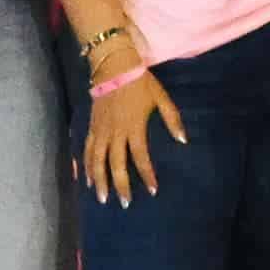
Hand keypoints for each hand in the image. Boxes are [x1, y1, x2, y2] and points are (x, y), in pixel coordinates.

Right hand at [78, 68, 186, 202]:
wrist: (113, 66)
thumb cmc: (141, 82)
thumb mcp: (161, 98)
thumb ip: (172, 119)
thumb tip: (183, 140)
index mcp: (134, 127)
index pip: (141, 157)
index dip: (147, 175)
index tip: (152, 190)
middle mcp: (115, 132)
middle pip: (116, 164)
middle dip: (121, 185)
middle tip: (125, 204)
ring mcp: (101, 130)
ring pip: (97, 161)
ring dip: (99, 181)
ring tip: (103, 198)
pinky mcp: (92, 126)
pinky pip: (87, 150)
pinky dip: (86, 166)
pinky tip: (86, 179)